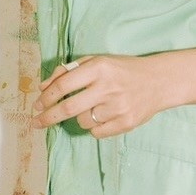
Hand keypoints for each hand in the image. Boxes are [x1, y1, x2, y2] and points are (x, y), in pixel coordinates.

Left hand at [31, 54, 167, 137]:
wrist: (159, 81)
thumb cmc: (121, 70)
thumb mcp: (96, 61)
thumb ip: (68, 71)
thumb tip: (43, 87)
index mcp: (99, 68)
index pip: (64, 85)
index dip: (46, 97)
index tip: (36, 105)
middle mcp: (108, 87)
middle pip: (68, 108)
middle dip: (47, 117)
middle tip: (36, 122)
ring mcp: (118, 107)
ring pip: (82, 122)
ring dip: (78, 118)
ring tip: (92, 107)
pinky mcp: (126, 123)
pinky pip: (96, 132)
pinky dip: (94, 127)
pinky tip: (104, 115)